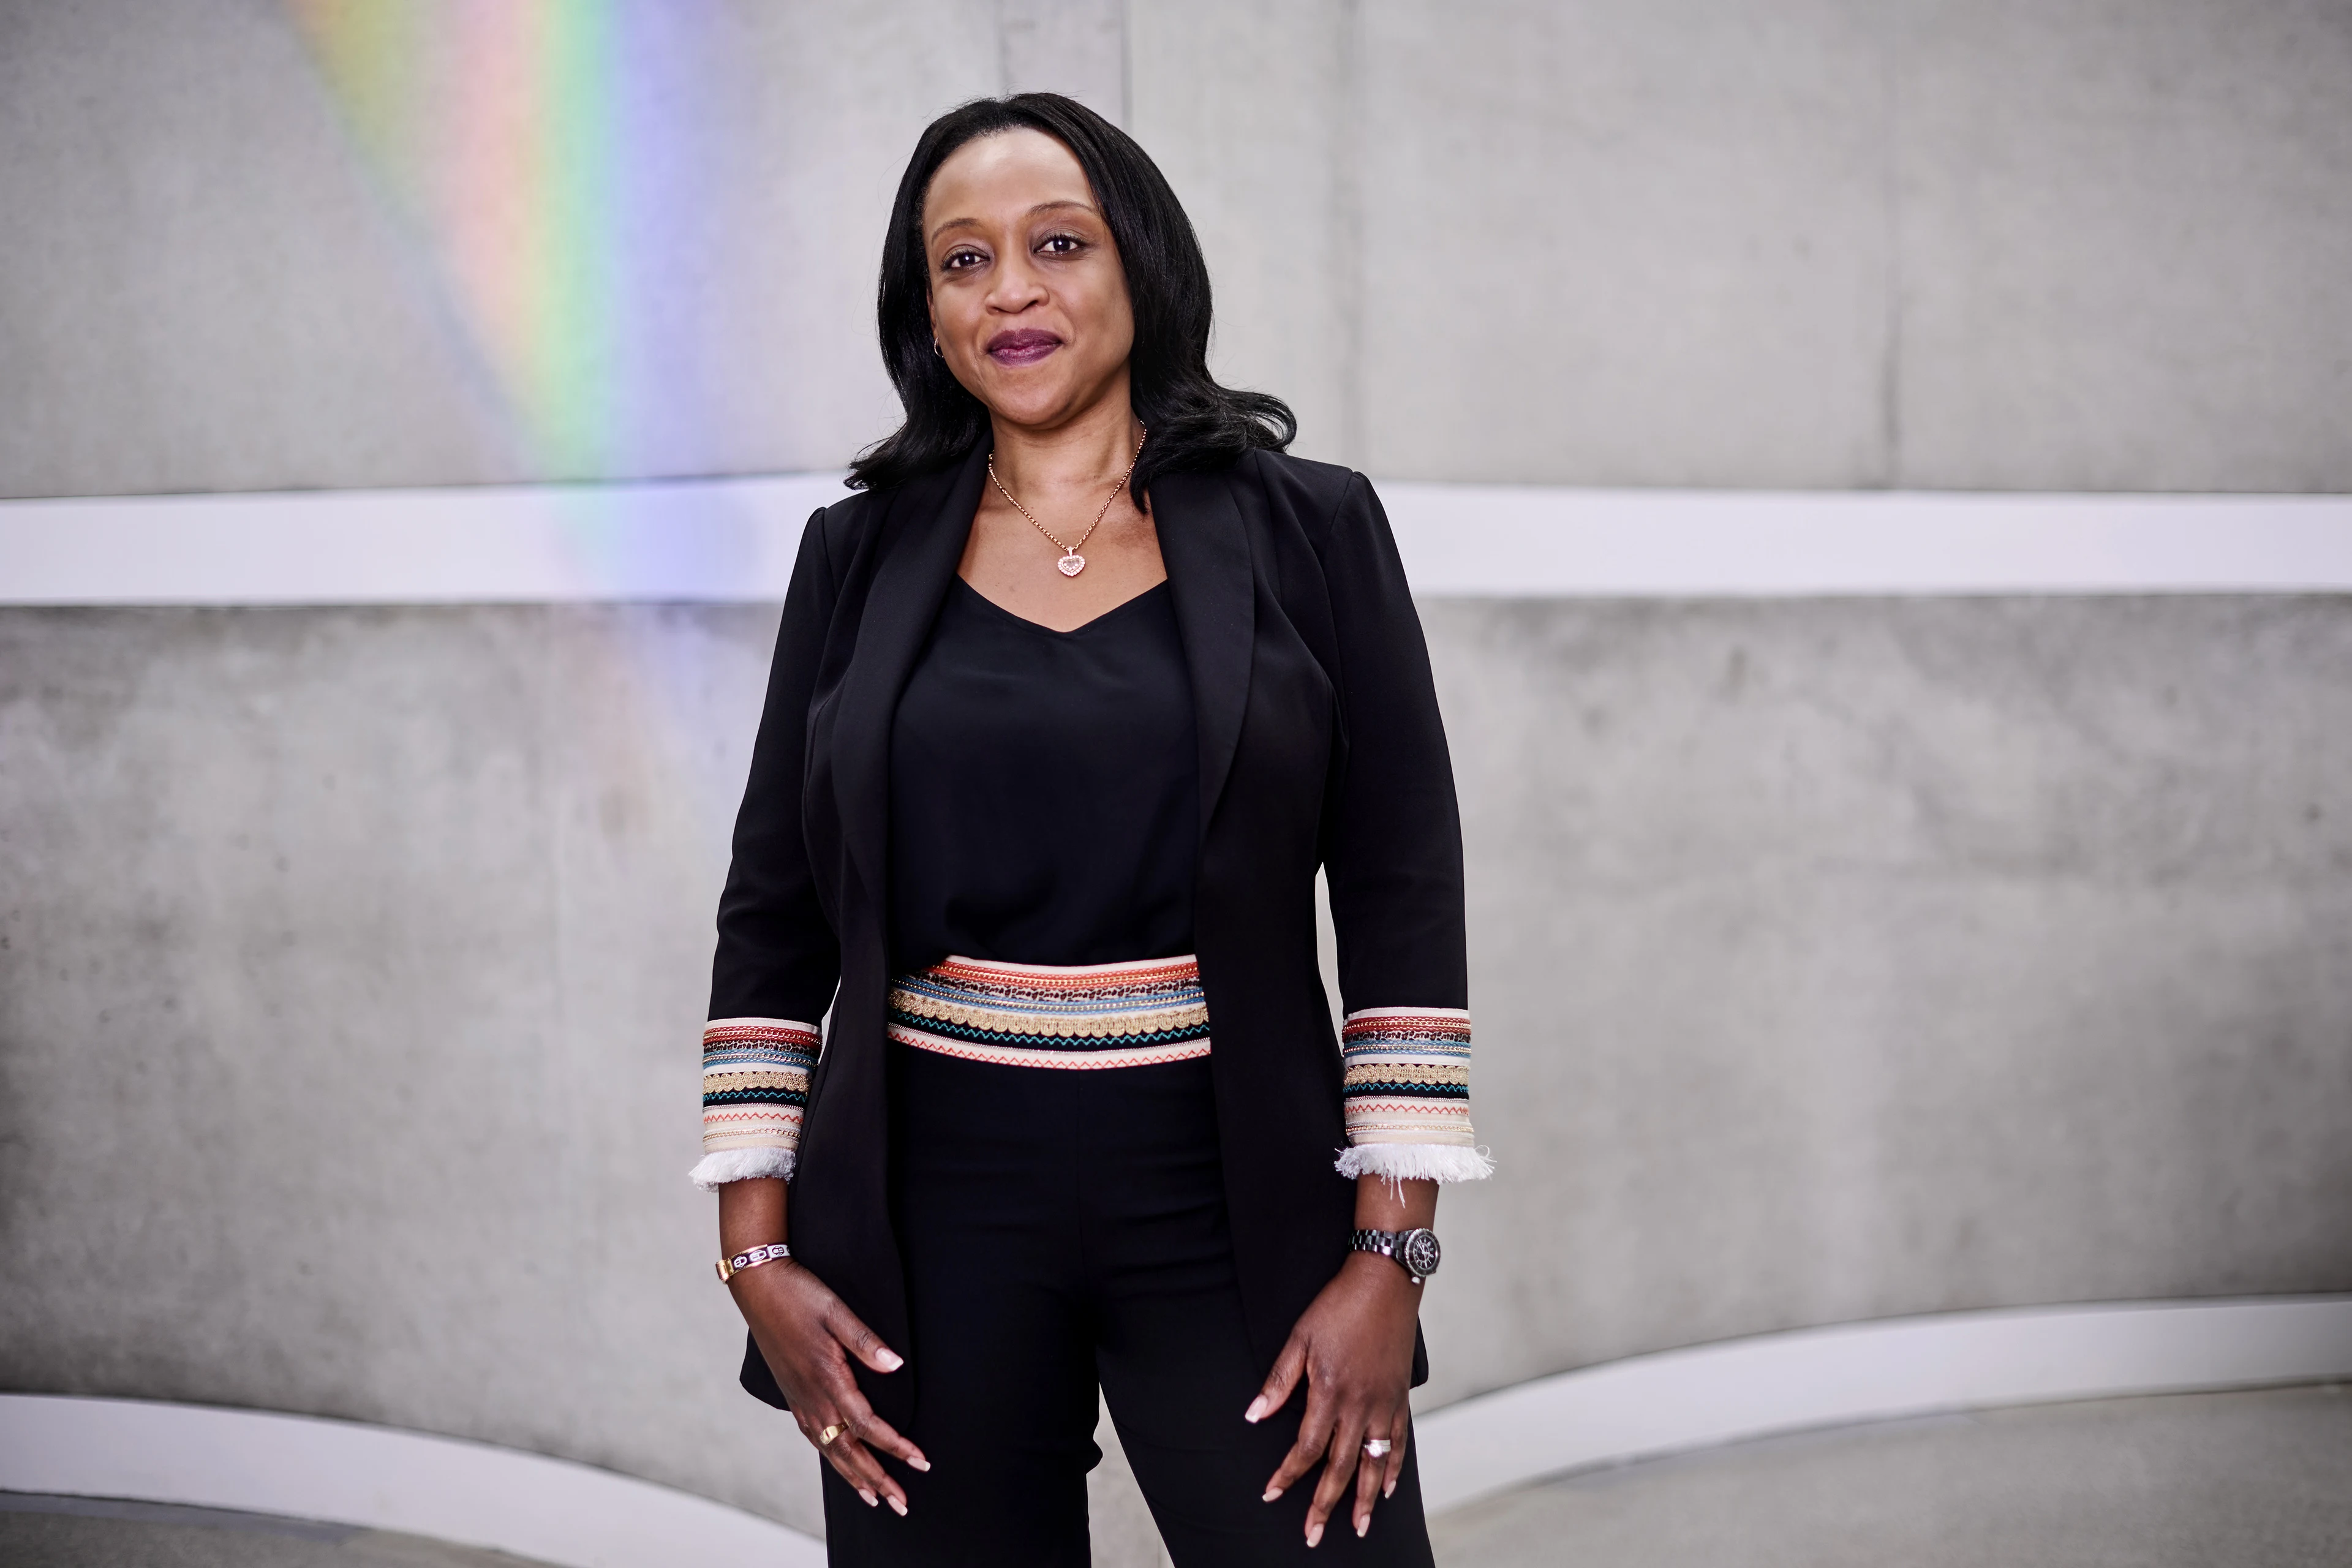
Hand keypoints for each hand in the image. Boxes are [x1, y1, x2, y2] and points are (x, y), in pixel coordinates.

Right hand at [731, 1259, 929, 1513]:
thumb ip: (866, 1342)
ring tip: (874, 1498)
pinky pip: (815, 1438)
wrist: (756, 1287)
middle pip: (849, 1451)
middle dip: (877, 1479)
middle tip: (902, 1503)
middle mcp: (812, 1397)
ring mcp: (800, 1399)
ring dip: (854, 1476)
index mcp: (827, 1379)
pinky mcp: (792, 1394)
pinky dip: (831, 1458)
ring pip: (830, 1450)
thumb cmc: (798, 1294)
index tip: (920, 1461)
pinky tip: (839, 1463)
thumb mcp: (836, 1311)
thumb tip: (896, 1366)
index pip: (867, 1426)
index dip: (895, 1446)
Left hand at [1247, 1253, 1418, 1545]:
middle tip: (1312, 1535)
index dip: (1288, 1474)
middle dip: (1325, 1505)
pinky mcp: (1400, 1396)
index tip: (1272, 1494)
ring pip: (1373, 1463)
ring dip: (1363, 1499)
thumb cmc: (1339, 1306)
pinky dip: (1393, 1468)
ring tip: (1357, 1527)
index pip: (1306, 1448)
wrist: (1385, 1282)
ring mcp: (1384, 1404)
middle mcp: (1360, 1405)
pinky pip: (1399, 1442)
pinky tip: (1386, 1489)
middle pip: (1340, 1467)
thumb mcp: (1299, 1338)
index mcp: (1330, 1393)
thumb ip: (1278, 1381)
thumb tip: (1253, 1415)